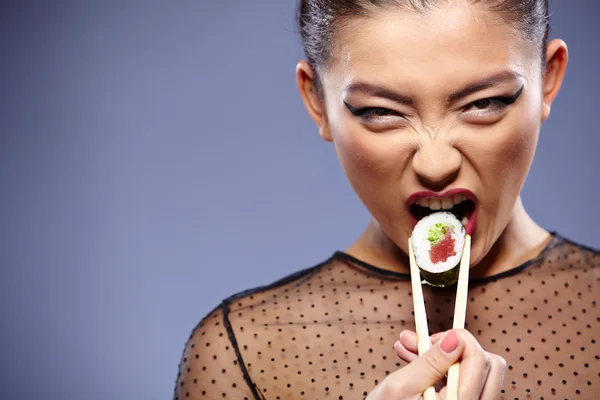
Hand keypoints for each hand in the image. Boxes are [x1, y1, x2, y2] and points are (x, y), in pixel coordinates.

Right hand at [366, 329, 505, 398]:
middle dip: (458, 347)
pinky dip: (444, 370)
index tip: (433, 338)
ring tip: (410, 349)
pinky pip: (467, 384)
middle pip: (491, 366)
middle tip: (427, 344)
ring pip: (479, 373)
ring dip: (447, 357)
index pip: (479, 361)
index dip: (458, 339)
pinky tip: (417, 363)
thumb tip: (456, 338)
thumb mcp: (399, 387)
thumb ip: (430, 362)